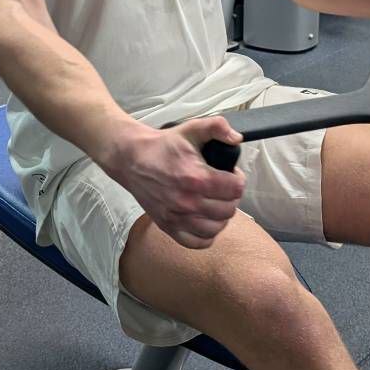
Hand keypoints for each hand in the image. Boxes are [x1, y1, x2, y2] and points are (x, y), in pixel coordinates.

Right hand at [101, 116, 245, 249]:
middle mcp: (187, 201)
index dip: (238, 179)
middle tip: (224, 187)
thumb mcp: (191, 128)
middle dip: (231, 197)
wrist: (131, 159)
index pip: (235, 189)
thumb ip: (217, 127)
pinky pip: (197, 242)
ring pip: (215, 228)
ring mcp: (177, 217)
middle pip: (228, 209)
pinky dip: (206, 235)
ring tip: (216, 203)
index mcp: (196, 177)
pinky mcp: (167, 226)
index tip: (232, 174)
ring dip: (220, 216)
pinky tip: (205, 220)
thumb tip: (236, 138)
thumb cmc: (162, 146)